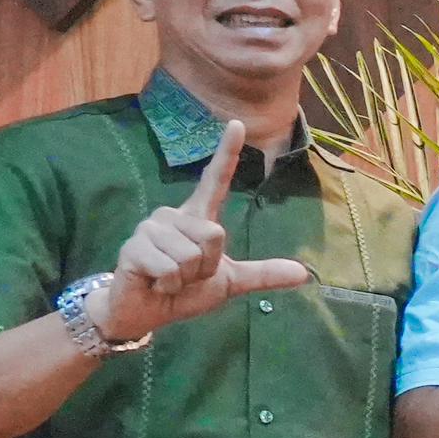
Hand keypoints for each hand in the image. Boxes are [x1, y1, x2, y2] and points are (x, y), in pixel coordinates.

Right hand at [98, 121, 313, 339]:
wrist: (144, 313)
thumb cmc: (183, 291)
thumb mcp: (228, 281)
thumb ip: (262, 274)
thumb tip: (304, 273)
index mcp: (197, 218)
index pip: (216, 180)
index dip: (227, 152)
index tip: (237, 124)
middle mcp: (173, 215)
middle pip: (214, 234)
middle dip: (206, 266)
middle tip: (186, 276)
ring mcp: (150, 228)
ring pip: (192, 255)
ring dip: (186, 278)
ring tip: (168, 278)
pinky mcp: (134, 247)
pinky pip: (171, 269)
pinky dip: (169, 285)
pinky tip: (155, 283)